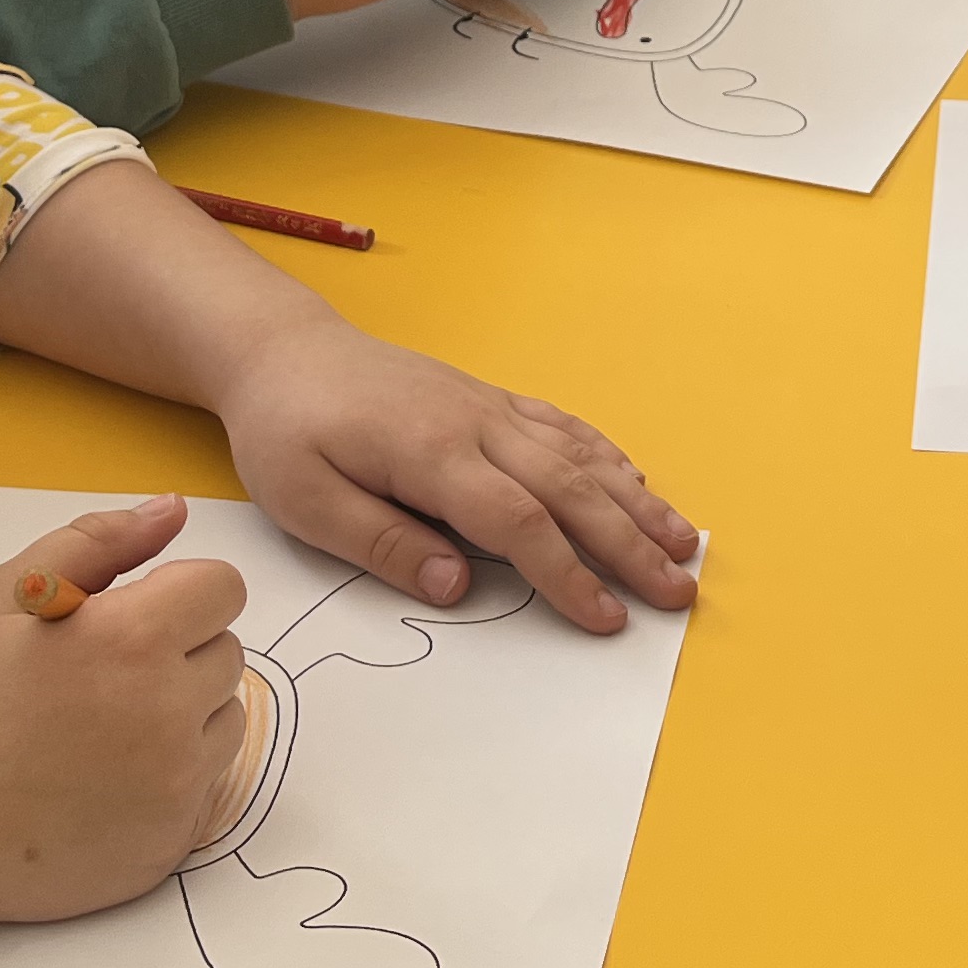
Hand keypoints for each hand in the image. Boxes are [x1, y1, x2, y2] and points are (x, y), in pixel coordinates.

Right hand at [0, 496, 245, 967]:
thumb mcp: (5, 595)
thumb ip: (99, 542)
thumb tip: (175, 509)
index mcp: (133, 639)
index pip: (224, 589)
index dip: (177, 594)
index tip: (128, 618)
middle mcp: (168, 714)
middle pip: (225, 654)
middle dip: (177, 653)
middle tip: (97, 679)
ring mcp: (173, 788)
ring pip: (224, 721)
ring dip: (184, 717)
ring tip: (100, 732)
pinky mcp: (168, 844)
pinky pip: (203, 790)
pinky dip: (168, 781)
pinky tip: (100, 786)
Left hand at [207, 304, 700, 634]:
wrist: (283, 350)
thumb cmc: (287, 430)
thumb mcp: (305, 500)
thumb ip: (383, 543)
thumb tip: (457, 586)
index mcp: (431, 453)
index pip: (518, 520)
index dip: (568, 572)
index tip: (607, 617)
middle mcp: (476, 424)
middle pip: (571, 487)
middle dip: (630, 544)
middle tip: (677, 591)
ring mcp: (489, 407)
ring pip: (580, 455)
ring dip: (637, 501)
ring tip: (684, 543)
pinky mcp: (489, 400)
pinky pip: (563, 427)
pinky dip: (608, 456)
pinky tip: (635, 482)